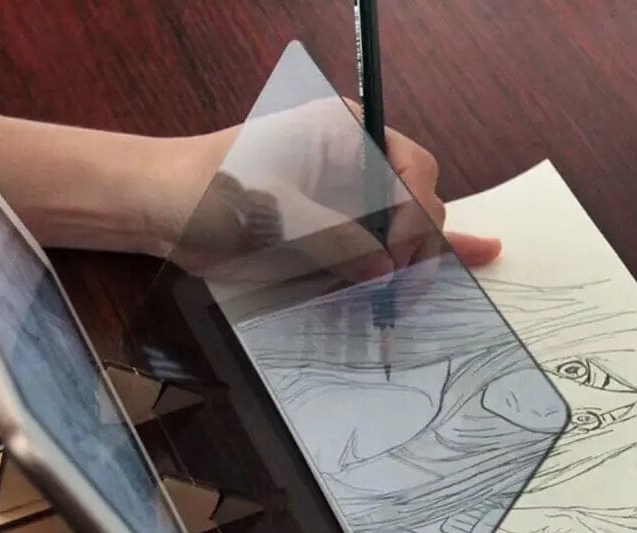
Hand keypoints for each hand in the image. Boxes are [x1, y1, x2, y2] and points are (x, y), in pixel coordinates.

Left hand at [157, 98, 499, 279]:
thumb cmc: (214, 194)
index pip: (413, 170)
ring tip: (410, 297)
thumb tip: (386, 270)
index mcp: (347, 131)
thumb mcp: (277, 215)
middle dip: (415, 245)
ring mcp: (348, 196)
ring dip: (414, 261)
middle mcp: (357, 159)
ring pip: (404, 227)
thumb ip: (337, 240)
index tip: (393, 259)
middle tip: (397, 288)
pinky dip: (410, 256)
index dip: (413, 219)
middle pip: (416, 200)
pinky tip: (471, 255)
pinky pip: (382, 241)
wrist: (165, 210)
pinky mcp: (336, 228)